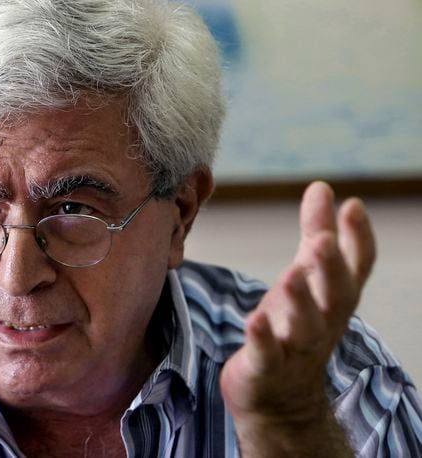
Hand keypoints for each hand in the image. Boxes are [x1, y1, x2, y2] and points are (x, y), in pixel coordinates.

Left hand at [219, 182, 375, 455]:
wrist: (279, 399)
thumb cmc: (295, 327)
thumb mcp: (308, 277)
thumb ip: (316, 232)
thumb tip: (323, 187)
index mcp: (334, 298)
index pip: (357, 267)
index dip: (358, 239)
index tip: (352, 205)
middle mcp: (322, 323)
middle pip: (335, 295)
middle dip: (331, 268)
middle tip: (322, 240)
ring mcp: (295, 349)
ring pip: (304, 326)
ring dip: (300, 301)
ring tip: (291, 274)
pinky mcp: (266, 368)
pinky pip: (266, 354)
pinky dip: (262, 338)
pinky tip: (253, 319)